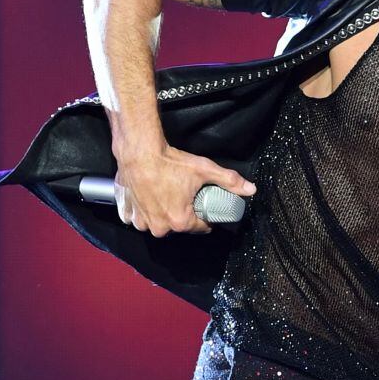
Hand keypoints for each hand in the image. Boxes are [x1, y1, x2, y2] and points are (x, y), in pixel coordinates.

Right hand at [113, 143, 255, 236]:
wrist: (139, 152)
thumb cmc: (170, 162)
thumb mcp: (205, 170)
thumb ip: (229, 180)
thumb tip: (250, 189)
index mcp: (180, 221)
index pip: (200, 227)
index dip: (206, 217)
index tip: (205, 205)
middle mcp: (159, 227)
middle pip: (179, 226)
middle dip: (184, 213)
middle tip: (186, 195)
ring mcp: (141, 221)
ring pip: (159, 223)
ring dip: (164, 213)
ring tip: (168, 194)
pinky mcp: (128, 212)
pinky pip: (139, 218)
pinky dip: (145, 211)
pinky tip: (150, 197)